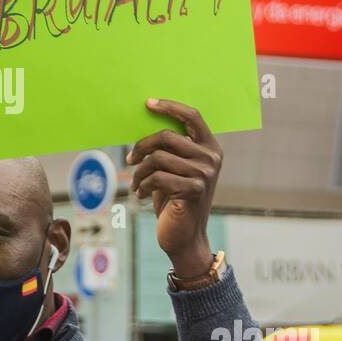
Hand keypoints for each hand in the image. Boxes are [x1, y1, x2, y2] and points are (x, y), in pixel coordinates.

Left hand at [127, 99, 221, 278]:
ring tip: (135, 183)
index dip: (169, 107)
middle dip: (142, 146)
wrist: (184, 237)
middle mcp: (211, 158)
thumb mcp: (174, 169)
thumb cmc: (174, 200)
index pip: (192, 116)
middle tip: (130, 159)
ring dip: (139, 172)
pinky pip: (157, 177)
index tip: (148, 103)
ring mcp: (205, 174)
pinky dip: (142, 185)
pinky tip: (140, 194)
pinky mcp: (194, 190)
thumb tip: (146, 121)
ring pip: (157, 157)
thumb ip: (169, 148)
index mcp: (210, 147)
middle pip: (167, 136)